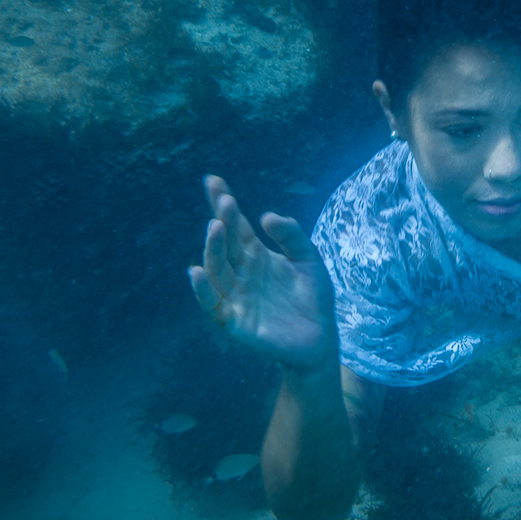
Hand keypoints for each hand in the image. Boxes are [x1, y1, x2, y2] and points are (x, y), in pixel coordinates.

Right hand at [188, 176, 336, 370]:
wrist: (322, 338)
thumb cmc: (314, 298)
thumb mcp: (309, 259)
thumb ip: (293, 235)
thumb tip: (265, 216)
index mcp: (256, 255)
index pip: (236, 226)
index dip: (224, 204)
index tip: (214, 181)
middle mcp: (241, 272)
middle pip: (224, 243)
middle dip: (222, 221)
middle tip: (224, 202)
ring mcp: (236, 295)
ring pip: (216, 268)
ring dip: (212, 248)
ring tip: (216, 226)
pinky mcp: (235, 320)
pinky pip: (212, 304)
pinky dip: (202, 289)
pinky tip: (198, 271)